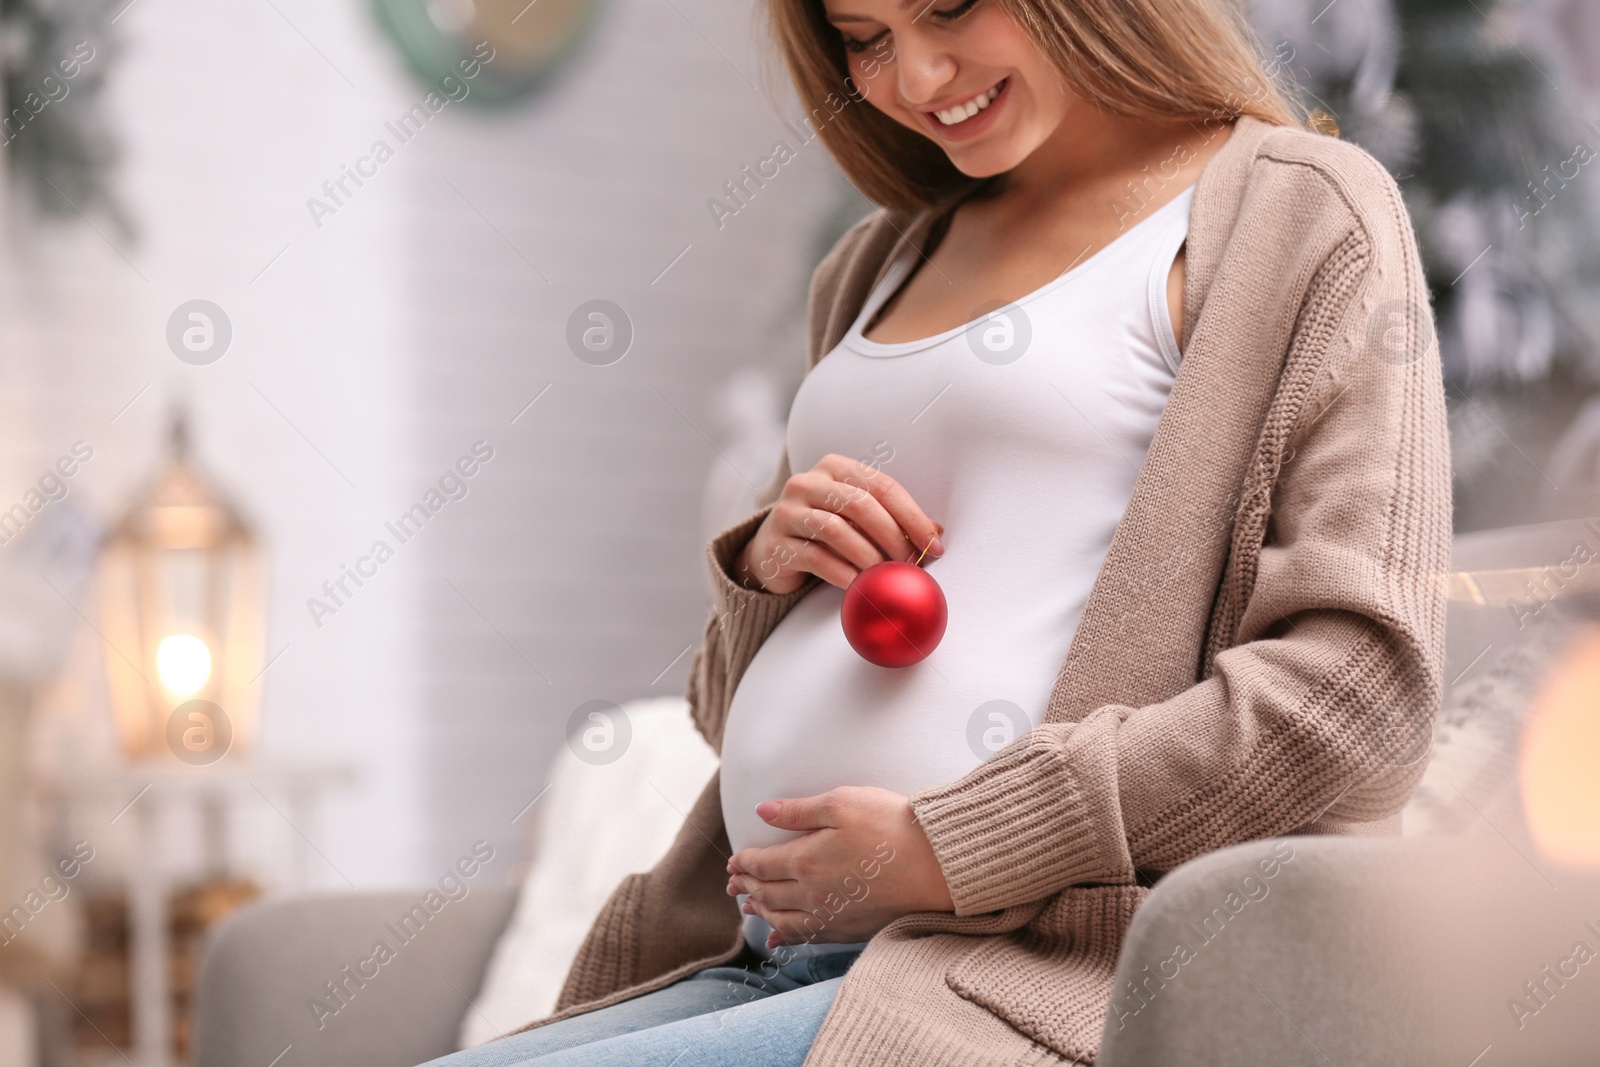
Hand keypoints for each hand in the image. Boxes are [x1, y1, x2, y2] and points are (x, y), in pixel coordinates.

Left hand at [725, 786, 954, 948]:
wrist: (936, 863)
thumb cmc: (891, 825)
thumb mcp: (842, 803)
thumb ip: (797, 810)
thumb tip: (761, 811)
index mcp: (805, 860)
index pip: (761, 865)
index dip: (743, 863)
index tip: (733, 861)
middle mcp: (812, 894)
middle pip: (768, 893)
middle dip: (746, 886)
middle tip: (733, 884)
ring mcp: (831, 916)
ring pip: (783, 919)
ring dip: (762, 912)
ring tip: (749, 906)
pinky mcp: (850, 929)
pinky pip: (807, 939)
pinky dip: (786, 938)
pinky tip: (778, 939)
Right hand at [735, 453, 943, 593]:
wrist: (772, 550)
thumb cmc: (824, 531)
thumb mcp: (858, 519)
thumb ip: (893, 520)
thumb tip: (937, 534)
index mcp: (834, 467)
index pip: (882, 486)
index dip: (913, 516)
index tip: (934, 545)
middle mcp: (807, 483)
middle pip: (860, 505)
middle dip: (892, 537)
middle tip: (910, 564)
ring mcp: (787, 511)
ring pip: (837, 530)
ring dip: (868, 557)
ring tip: (884, 576)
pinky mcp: (776, 543)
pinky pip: (816, 558)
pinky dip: (843, 574)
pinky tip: (859, 585)